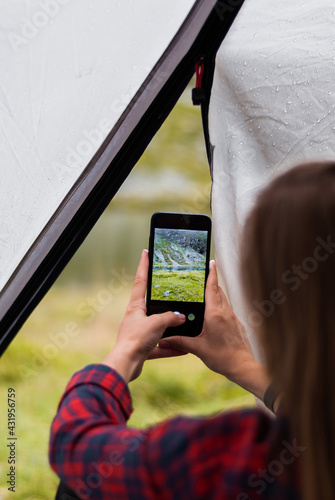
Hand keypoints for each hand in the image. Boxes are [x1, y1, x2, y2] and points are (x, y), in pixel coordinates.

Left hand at [101, 250, 185, 382]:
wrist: (126, 364)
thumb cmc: (136, 340)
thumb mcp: (157, 324)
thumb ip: (170, 318)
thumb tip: (180, 318)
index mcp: (135, 307)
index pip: (140, 281)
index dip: (143, 266)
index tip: (145, 252)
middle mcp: (135, 318)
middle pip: (151, 305)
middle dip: (163, 301)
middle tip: (174, 292)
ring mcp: (138, 332)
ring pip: (157, 327)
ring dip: (170, 328)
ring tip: (184, 325)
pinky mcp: (142, 347)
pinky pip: (160, 346)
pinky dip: (171, 348)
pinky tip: (184, 350)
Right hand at [151, 261, 270, 399]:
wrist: (243, 367)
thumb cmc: (222, 357)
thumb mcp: (198, 349)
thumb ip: (180, 342)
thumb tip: (163, 340)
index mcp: (215, 314)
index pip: (212, 288)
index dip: (211, 274)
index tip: (211, 262)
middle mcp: (225, 313)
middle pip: (218, 291)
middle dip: (212, 282)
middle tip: (203, 276)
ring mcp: (233, 318)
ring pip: (224, 301)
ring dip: (215, 295)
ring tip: (205, 295)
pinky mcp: (237, 324)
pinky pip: (227, 310)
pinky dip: (220, 307)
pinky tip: (213, 316)